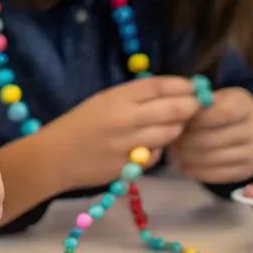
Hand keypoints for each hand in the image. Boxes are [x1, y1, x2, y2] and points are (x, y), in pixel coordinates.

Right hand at [47, 77, 201, 192]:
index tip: (195, 87)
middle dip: (192, 107)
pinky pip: (156, 155)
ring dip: (176, 129)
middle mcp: (125, 118)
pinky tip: (147, 146)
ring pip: (170, 133)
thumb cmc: (80, 123)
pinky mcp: (129, 166)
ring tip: (171, 126)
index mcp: (117, 97)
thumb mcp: (104, 100)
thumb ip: (135, 96)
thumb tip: (174, 92)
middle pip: (174, 109)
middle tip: (197, 107)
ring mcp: (128, 144)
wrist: (55, 156)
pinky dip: (157, 149)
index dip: (184, 85)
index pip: (160, 86)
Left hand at [168, 87, 252, 183]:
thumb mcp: (215, 98)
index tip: (179, 120)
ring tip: (174, 150)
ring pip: (211, 158)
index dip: (197, 119)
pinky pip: (215, 174)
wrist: (250, 128)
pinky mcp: (246, 171)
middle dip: (186, 140)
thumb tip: (177, 116)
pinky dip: (195, 169)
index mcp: (245, 105)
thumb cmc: (222, 110)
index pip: (222, 113)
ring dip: (187, 156)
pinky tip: (184, 162)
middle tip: (170, 139)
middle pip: (213, 138)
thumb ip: (198, 104)